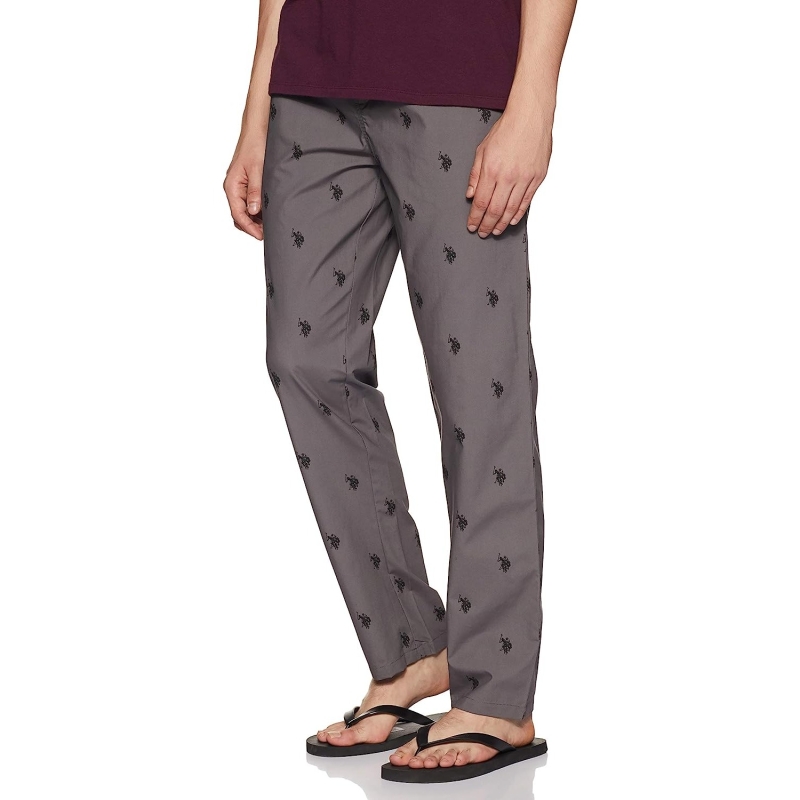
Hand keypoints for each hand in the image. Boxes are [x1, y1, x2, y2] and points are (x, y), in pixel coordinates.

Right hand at [223, 136, 266, 240]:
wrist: (257, 130)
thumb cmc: (255, 145)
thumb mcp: (258, 169)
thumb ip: (255, 191)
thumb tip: (254, 211)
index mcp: (231, 186)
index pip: (238, 214)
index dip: (249, 228)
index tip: (261, 236)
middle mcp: (233, 188)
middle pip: (239, 216)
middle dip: (252, 226)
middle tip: (268, 233)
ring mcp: (239, 187)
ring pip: (244, 210)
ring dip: (255, 219)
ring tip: (271, 224)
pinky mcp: (246, 184)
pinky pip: (249, 202)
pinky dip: (258, 210)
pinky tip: (269, 212)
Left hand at [466, 98, 553, 236]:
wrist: (531, 116)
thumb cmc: (507, 129)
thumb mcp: (482, 149)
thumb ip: (475, 174)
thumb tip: (470, 195)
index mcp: (492, 170)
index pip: (481, 202)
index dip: (475, 217)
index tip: (472, 226)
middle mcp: (509, 177)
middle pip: (496, 210)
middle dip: (487, 225)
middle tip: (482, 232)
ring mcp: (525, 178)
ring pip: (512, 209)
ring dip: (502, 223)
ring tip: (495, 231)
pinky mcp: (537, 178)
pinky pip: (526, 202)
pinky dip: (518, 214)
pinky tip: (512, 221)